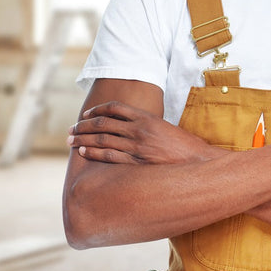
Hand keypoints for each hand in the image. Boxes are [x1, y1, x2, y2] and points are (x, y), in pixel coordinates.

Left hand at [67, 100, 214, 163]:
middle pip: (103, 123)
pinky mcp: (138, 162)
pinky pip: (109, 156)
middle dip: (83, 127)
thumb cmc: (184, 147)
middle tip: (70, 130)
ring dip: (83, 140)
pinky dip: (93, 154)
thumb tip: (128, 127)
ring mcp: (137, 146)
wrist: (200, 163)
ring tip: (70, 141)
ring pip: (102, 140)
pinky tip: (83, 153)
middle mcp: (139, 129)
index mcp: (146, 117)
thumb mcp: (165, 127)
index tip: (85, 116)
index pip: (114, 108)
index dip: (96, 110)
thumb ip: (145, 125)